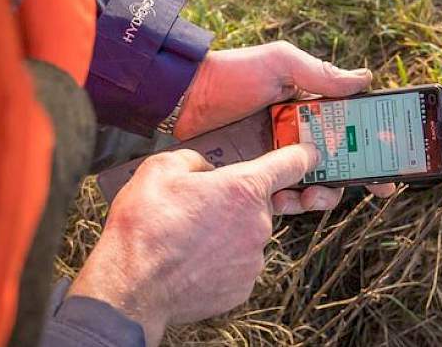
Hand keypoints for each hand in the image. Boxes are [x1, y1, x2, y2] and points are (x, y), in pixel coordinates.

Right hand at [68, 144, 322, 345]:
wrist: (132, 285)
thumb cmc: (145, 226)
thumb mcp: (161, 168)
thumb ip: (194, 158)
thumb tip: (204, 168)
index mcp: (244, 188)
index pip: (292, 163)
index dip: (303, 154)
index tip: (309, 154)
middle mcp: (258, 223)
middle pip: (260, 202)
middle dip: (236, 201)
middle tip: (201, 207)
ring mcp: (253, 258)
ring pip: (248, 234)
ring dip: (228, 232)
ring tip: (189, 237)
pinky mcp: (243, 286)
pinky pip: (239, 263)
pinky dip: (222, 259)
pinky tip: (192, 258)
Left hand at [172, 40, 395, 201]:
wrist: (179, 98)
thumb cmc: (229, 73)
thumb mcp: (278, 63)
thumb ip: (319, 74)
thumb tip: (365, 79)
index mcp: (307, 106)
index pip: (349, 127)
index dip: (373, 142)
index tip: (394, 158)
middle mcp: (295, 134)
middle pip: (339, 160)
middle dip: (360, 175)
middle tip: (377, 186)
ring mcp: (275, 158)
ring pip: (315, 183)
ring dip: (327, 194)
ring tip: (324, 195)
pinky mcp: (253, 178)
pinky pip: (281, 197)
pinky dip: (293, 203)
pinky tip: (293, 201)